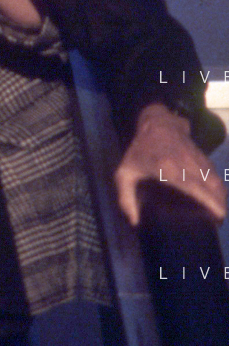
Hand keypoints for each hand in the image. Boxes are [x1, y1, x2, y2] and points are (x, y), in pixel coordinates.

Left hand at [114, 103, 226, 225]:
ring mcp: (197, 158)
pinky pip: (215, 174)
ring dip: (222, 197)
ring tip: (220, 215)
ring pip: (216, 180)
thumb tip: (134, 223)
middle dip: (220, 205)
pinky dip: (219, 188)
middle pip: (212, 186)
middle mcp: (188, 163)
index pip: (195, 187)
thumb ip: (125, 198)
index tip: (217, 217)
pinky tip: (219, 199)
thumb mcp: (125, 173)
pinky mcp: (203, 156)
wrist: (157, 123)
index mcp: (169, 169)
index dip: (210, 202)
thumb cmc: (140, 151)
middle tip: (218, 222)